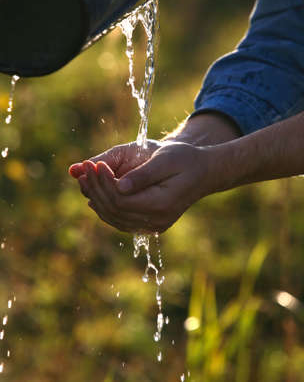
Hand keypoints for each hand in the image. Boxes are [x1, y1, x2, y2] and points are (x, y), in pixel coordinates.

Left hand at [73, 141, 210, 233]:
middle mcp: (157, 220)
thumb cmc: (184, 159)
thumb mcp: (165, 160)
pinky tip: (94, 196)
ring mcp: (154, 225)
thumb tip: (119, 186)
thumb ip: (143, 174)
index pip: (120, 199)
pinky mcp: (150, 223)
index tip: (94, 164)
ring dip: (97, 198)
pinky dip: (106, 208)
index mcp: (161, 204)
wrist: (203, 172)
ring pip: (115, 218)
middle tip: (83, 168)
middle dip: (95, 188)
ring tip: (84, 179)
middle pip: (115, 210)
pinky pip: (122, 220)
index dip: (103, 182)